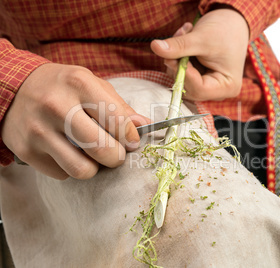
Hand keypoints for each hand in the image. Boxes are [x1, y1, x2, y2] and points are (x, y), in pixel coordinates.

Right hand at [1, 63, 149, 179]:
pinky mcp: (26, 150)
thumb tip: (145, 125)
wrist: (14, 89)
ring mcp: (38, 130)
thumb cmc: (62, 86)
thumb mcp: (91, 83)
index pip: (117, 120)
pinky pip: (62, 174)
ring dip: (95, 167)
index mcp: (79, 83)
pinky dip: (72, 167)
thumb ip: (119, 106)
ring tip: (94, 155)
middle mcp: (57, 106)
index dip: (131, 137)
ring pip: (82, 170)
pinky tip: (69, 152)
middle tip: (116, 153)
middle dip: (117, 157)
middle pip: (101, 149)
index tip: (132, 141)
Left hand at [150, 8, 248, 100]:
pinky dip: (178, 55)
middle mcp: (216, 91)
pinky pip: (180, 71)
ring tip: (185, 32)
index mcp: (226, 87)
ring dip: (176, 55)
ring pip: (180, 78)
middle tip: (178, 39)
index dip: (183, 74)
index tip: (173, 57)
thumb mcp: (202, 38)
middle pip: (187, 86)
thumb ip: (180, 46)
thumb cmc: (225, 30)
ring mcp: (206, 84)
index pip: (199, 89)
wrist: (232, 21)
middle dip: (178, 63)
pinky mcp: (197, 77)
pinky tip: (186, 36)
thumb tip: (155, 47)